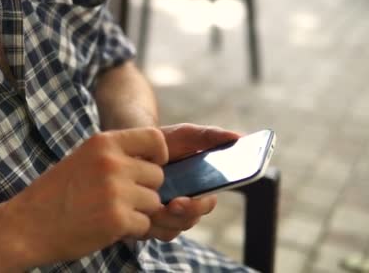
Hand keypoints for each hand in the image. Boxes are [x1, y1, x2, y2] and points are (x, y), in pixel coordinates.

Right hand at [2, 127, 168, 267]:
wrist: (26, 225)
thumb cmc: (56, 194)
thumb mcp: (84, 159)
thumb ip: (116, 155)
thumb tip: (157, 159)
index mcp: (103, 143)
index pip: (155, 139)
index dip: (158, 155)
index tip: (148, 167)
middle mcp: (112, 162)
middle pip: (157, 175)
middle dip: (144, 190)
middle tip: (118, 199)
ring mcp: (115, 191)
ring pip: (153, 202)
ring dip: (137, 211)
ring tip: (108, 212)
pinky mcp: (116, 219)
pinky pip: (144, 224)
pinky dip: (130, 230)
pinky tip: (105, 226)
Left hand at [142, 123, 240, 241]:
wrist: (131, 147)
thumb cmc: (163, 141)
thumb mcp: (185, 135)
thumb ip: (210, 136)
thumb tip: (238, 137)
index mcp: (198, 188)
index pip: (206, 204)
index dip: (198, 206)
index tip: (182, 201)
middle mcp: (183, 205)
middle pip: (188, 221)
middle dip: (178, 215)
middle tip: (167, 205)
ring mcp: (164, 215)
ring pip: (169, 230)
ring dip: (159, 220)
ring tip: (147, 205)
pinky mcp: (145, 221)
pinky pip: (148, 232)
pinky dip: (143, 223)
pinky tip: (134, 210)